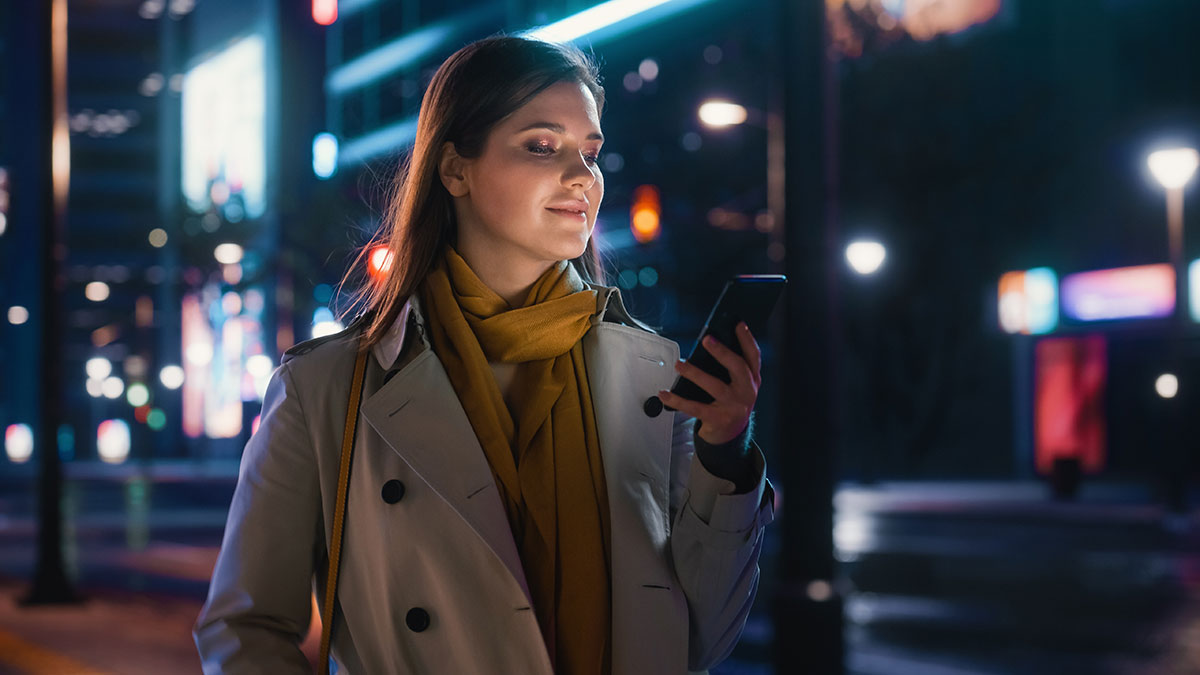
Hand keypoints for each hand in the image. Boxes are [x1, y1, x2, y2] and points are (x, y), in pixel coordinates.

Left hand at [658, 322, 761, 444]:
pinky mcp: (718, 419)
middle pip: (738, 368)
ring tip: (679, 365)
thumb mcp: (738, 385)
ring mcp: (734, 406)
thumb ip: (729, 368)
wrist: (730, 434)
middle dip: (722, 352)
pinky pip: (695, 408)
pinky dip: (677, 400)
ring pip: (715, 386)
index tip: (738, 325)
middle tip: (707, 340)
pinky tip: (665, 394)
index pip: (753, 356)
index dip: (747, 340)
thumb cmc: (730, 403)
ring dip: (695, 373)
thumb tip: (709, 345)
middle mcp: (747, 392)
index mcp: (752, 380)